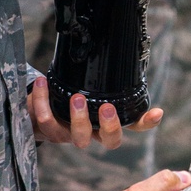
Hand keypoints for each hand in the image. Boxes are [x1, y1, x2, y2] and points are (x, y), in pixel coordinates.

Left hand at [29, 74, 161, 149]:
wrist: (35, 110)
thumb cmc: (67, 95)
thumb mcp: (85, 86)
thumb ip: (100, 79)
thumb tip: (118, 50)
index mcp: (107, 121)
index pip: (133, 124)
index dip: (146, 122)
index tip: (156, 112)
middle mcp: (94, 132)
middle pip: (110, 141)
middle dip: (111, 127)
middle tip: (107, 108)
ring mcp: (73, 135)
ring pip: (80, 138)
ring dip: (80, 119)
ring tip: (77, 98)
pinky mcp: (51, 132)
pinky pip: (48, 122)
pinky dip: (43, 101)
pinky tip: (43, 83)